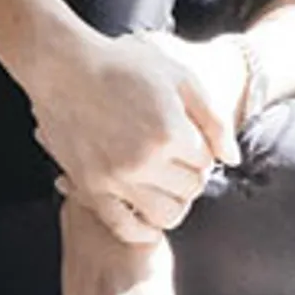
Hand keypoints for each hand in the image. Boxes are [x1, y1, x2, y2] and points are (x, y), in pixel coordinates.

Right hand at [29, 32, 238, 240]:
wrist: (62, 65)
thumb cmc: (121, 64)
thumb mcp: (178, 76)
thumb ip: (213, 119)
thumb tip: (232, 159)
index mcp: (171, 132)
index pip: (206, 161)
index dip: (199, 149)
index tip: (184, 137)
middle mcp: (146, 160)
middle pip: (190, 189)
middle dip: (188, 173)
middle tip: (172, 157)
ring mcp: (116, 176)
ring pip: (166, 214)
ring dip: (172, 202)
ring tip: (161, 182)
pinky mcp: (91, 185)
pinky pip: (124, 226)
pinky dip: (141, 229)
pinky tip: (145, 216)